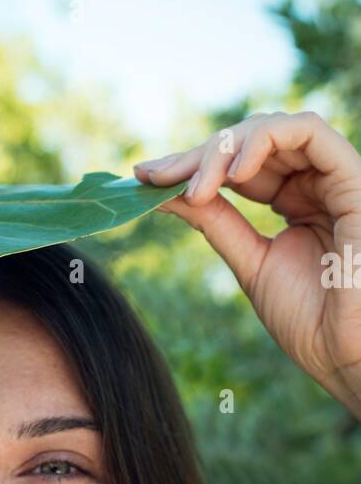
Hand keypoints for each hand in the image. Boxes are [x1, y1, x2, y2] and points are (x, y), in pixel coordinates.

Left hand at [134, 111, 360, 417]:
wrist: (345, 355)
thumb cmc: (308, 320)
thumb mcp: (249, 261)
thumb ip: (216, 221)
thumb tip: (165, 191)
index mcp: (294, 200)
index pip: (237, 162)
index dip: (191, 163)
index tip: (145, 176)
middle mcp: (314, 183)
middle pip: (249, 140)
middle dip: (198, 155)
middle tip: (158, 178)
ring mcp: (333, 179)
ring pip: (274, 128)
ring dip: (225, 149)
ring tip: (197, 188)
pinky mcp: (352, 180)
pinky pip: (310, 132)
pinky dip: (265, 141)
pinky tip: (235, 173)